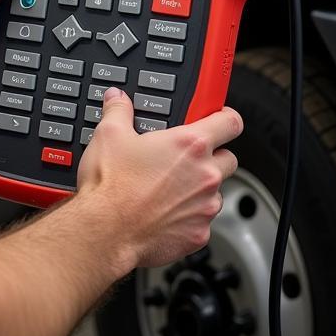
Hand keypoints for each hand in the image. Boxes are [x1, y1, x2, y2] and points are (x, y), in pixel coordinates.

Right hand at [75, 88, 241, 269]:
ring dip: (198, 189)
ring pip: (215, 192)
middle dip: (211, 156)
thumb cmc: (112, 184)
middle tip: (182, 157)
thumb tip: (118, 100)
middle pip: (228, 159)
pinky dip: (188, 216)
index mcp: (189, 145)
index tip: (217, 119)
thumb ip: (119, 111)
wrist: (106, 230)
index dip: (224, 117)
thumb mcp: (109, 134)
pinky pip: (202, 220)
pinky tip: (163, 212)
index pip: (229, 122)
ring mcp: (205, 207)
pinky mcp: (199, 234)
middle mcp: (205, 175)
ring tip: (167, 188)